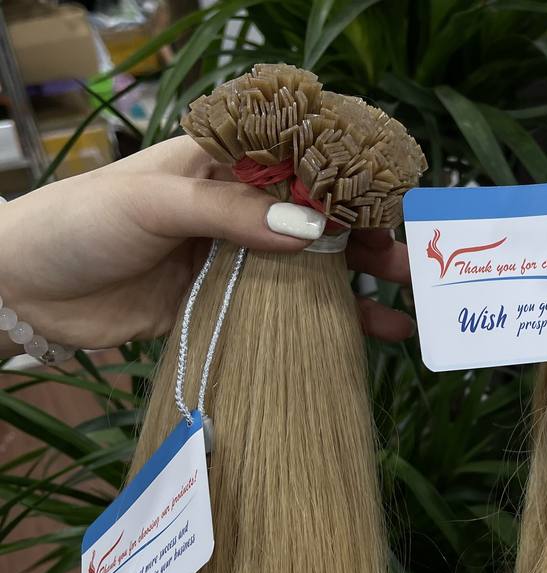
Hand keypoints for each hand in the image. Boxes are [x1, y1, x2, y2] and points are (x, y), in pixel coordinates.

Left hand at [0, 137, 413, 354]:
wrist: (30, 289)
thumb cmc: (82, 224)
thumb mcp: (155, 203)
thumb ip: (232, 214)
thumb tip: (312, 232)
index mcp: (222, 163)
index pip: (302, 164)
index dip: (350, 183)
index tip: (393, 206)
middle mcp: (238, 208)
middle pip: (318, 220)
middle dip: (367, 239)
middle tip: (409, 266)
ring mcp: (236, 259)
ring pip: (311, 268)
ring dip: (358, 285)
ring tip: (404, 304)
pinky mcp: (227, 304)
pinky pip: (287, 311)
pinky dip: (326, 322)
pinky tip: (366, 335)